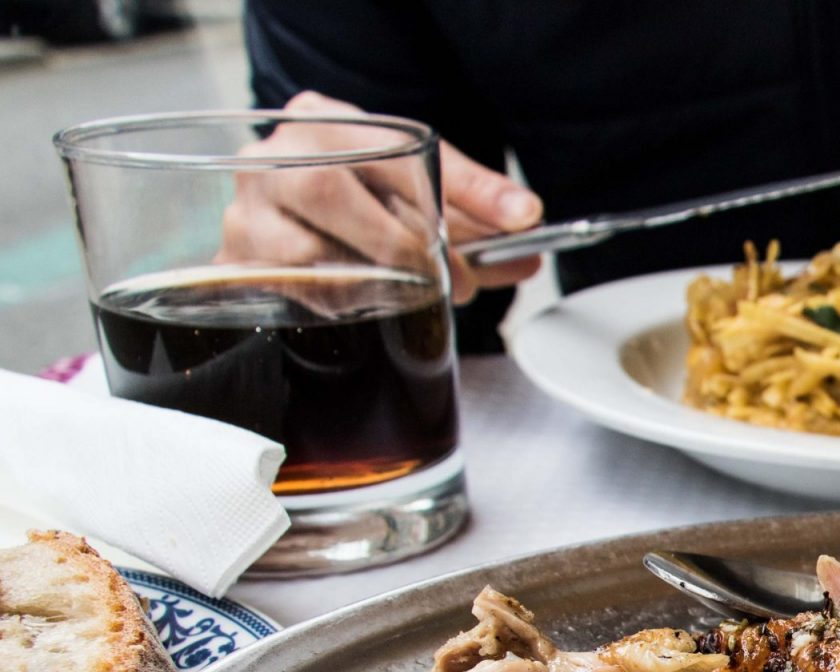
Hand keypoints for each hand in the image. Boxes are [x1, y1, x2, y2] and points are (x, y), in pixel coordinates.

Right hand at [220, 91, 542, 303]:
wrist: (294, 206)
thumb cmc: (363, 192)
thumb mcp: (421, 181)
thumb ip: (477, 200)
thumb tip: (527, 219)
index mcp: (325, 122)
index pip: (395, 149)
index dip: (460, 193)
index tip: (514, 223)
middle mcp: (274, 156)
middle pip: (328, 193)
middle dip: (402, 247)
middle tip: (448, 279)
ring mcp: (247, 210)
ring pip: (306, 256)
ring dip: (372, 286)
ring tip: (408, 294)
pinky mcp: (235, 262)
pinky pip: (289, 294)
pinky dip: (340, 305)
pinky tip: (366, 303)